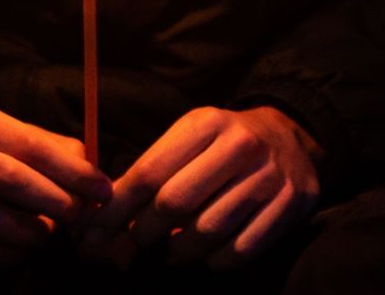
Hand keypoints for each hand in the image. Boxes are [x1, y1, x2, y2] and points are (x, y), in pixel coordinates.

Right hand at [0, 101, 110, 270]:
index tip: (102, 190)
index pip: (30, 146)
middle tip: (81, 215)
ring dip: (36, 234)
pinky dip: (11, 256)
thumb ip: (49, 147)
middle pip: (12, 182)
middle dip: (57, 202)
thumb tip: (92, 170)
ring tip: (49, 231)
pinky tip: (22, 247)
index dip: (72, 171)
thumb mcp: (4, 135)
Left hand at [83, 105, 320, 270]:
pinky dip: (216, 261)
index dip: (116, 209)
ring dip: (180, 251)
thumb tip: (100, 220)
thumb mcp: (188, 139)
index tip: (93, 233)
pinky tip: (206, 255)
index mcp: (206, 123)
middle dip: (143, 232)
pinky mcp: (291, 203)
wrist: (289, 136)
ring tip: (170, 252)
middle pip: (175, 203)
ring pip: (209, 230)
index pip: (149, 172)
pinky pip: (241, 249)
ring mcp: (268, 176)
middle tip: (130, 246)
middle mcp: (239, 145)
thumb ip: (149, 173)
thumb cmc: (222, 143)